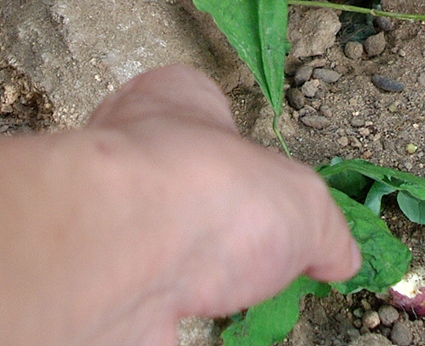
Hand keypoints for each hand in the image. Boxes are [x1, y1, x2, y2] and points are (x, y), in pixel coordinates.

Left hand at [80, 65, 360, 343]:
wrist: (122, 250)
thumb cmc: (208, 190)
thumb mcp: (305, 205)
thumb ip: (323, 231)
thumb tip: (337, 254)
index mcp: (173, 101)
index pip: (201, 105)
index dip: (236, 145)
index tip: (266, 184)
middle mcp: (127, 151)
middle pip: (175, 182)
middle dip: (211, 222)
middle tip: (249, 257)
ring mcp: (102, 216)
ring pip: (145, 241)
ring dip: (181, 270)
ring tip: (222, 298)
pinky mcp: (86, 281)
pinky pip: (128, 299)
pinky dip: (155, 318)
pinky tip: (184, 328)